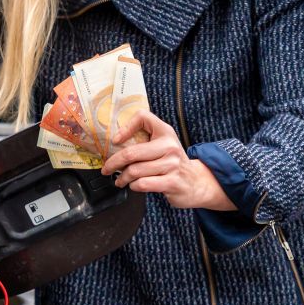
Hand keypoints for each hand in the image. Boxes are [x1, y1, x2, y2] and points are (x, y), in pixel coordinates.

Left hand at [101, 112, 235, 210]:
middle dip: (113, 163)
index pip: (143, 117)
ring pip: (134, 171)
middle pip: (131, 153)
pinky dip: (134, 186)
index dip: (125, 127)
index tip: (115, 140)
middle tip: (107, 168)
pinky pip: (143, 184)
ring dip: (123, 178)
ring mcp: (171, 165)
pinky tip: (135, 185)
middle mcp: (169, 146)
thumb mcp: (163, 143)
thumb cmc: (172, 162)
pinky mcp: (172, 183)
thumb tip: (116, 141)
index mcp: (165, 132)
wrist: (196, 182)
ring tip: (121, 180)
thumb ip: (145, 138)